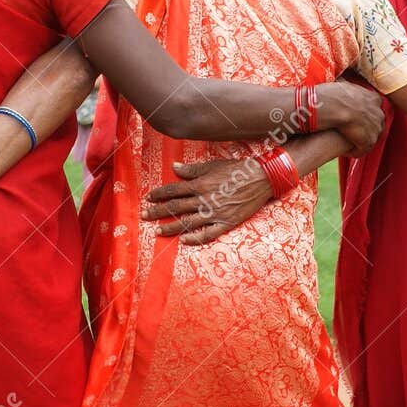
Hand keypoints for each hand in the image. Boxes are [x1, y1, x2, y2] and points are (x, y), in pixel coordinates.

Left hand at [144, 157, 272, 244]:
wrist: (261, 178)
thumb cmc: (237, 170)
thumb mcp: (213, 165)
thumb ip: (192, 169)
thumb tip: (174, 167)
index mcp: (200, 184)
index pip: (174, 190)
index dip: (159, 194)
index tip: (149, 198)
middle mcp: (204, 199)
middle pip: (176, 207)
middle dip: (158, 211)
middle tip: (144, 215)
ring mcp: (215, 213)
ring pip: (188, 222)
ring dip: (171, 227)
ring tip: (158, 231)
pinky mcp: (226, 222)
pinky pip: (208, 234)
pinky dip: (196, 238)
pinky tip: (184, 241)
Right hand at [317, 81, 384, 153]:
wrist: (335, 106)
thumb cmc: (335, 94)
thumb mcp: (344, 84)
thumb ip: (348, 86)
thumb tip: (341, 82)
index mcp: (374, 99)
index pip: (374, 108)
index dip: (364, 114)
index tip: (354, 118)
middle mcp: (379, 113)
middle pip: (375, 124)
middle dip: (365, 129)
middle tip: (351, 132)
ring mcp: (376, 128)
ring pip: (370, 138)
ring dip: (360, 142)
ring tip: (348, 144)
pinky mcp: (368, 141)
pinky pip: (363, 150)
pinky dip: (355, 152)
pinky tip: (346, 151)